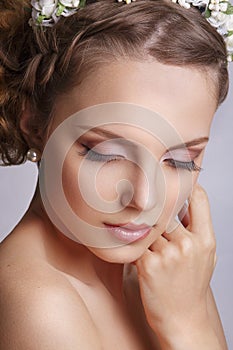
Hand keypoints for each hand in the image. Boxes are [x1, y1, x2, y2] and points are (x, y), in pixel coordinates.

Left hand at [133, 183, 216, 337]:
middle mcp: (188, 244)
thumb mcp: (205, 255)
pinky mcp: (147, 265)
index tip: (173, 183)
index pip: (198, 199)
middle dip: (156, 212)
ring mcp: (167, 254)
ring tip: (138, 232)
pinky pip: (136, 243)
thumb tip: (184, 202)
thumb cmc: (191, 286)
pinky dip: (132, 243)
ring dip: (142, 229)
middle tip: (145, 206)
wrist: (182, 320)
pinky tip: (131, 247)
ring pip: (148, 226)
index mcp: (205, 240)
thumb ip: (196, 228)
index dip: (186, 187)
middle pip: (166, 210)